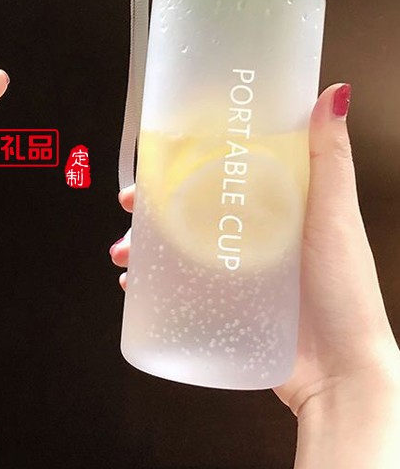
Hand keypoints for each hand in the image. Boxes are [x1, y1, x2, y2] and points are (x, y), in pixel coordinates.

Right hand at [110, 84, 399, 414]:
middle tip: (130, 205)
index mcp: (279, 205)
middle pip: (192, 207)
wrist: (340, 375)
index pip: (225, 168)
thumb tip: (334, 94)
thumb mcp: (333, 217)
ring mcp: (237, 270)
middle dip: (154, 205)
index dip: (189, 157)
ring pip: (179, 248)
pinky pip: (180, 287)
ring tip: (124, 257)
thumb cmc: (344, 293)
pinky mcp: (226, 304)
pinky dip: (154, 285)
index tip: (159, 151)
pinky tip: (135, 288)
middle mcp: (255, 234)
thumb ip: (330, 159)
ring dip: (145, 246)